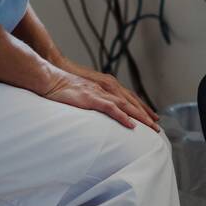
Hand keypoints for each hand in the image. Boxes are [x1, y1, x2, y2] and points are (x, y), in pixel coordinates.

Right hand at [43, 68, 158, 130]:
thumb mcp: (81, 93)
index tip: (151, 116)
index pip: (127, 97)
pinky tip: (131, 124)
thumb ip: (92, 98)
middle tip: (157, 125)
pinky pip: (111, 108)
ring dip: (140, 116)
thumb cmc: (61, 87)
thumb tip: (97, 108)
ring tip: (151, 127)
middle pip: (131, 101)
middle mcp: (105, 88)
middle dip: (145, 113)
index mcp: (103, 86)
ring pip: (125, 105)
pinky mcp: (91, 98)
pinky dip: (123, 116)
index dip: (140, 107)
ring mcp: (99, 92)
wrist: (48, 78)